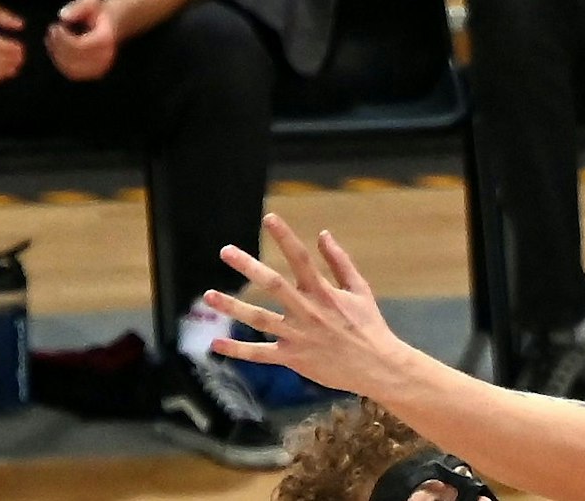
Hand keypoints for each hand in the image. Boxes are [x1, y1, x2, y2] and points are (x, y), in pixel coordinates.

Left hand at [45, 0, 118, 81]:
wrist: (114, 24)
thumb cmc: (99, 12)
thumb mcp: (91, 1)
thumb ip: (78, 6)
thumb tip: (63, 17)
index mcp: (107, 38)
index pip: (80, 46)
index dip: (63, 39)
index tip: (56, 26)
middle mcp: (107, 55)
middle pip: (74, 58)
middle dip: (58, 46)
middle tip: (53, 31)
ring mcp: (101, 66)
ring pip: (71, 67)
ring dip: (58, 53)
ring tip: (54, 38)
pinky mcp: (94, 73)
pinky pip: (72, 72)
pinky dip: (62, 61)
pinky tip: (58, 48)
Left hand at [207, 214, 412, 397]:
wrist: (376, 365)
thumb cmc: (368, 325)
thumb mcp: (360, 289)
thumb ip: (340, 261)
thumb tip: (323, 234)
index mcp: (324, 292)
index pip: (300, 258)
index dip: (285, 237)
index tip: (269, 218)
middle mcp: (307, 311)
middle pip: (273, 285)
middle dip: (248, 266)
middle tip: (226, 251)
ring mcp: (297, 335)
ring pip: (259, 319)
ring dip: (233, 306)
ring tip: (208, 295)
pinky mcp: (292, 357)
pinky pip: (260, 354)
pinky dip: (237, 350)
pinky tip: (216, 343)